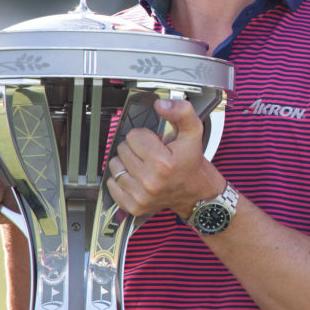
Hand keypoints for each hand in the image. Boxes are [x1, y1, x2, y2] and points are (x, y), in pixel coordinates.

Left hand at [105, 98, 223, 219]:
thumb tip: (161, 104)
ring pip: (115, 166)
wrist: (197, 193)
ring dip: (127, 163)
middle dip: (136, 149)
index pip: (133, 136)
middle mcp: (150, 181)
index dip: (146, 137)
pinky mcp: (134, 206)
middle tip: (152, 155)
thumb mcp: (193, 132)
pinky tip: (138, 178)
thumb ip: (181, 112)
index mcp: (163, 163)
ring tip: (144, 166)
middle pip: (122, 150)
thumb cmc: (192, 163)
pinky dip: (122, 180)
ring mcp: (141, 196)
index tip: (157, 144)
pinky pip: (112, 184)